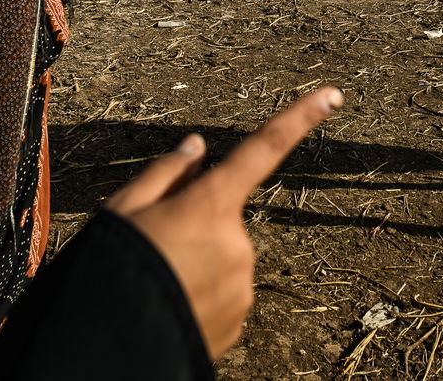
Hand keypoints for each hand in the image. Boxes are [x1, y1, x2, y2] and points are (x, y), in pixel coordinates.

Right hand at [104, 86, 342, 359]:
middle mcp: (237, 242)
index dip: (300, 119)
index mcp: (211, 204)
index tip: (333, 95)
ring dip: (196, 266)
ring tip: (157, 282)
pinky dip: (200, 296)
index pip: (263, 150)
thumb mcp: (125, 209)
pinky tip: (170, 306)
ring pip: (222, 258)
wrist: (110, 347)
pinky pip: (223, 295)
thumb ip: (166, 173)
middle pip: (221, 218)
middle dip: (194, 227)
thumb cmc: (113, 266)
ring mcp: (243, 284)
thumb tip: (196, 148)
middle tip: (153, 249)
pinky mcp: (240, 320)